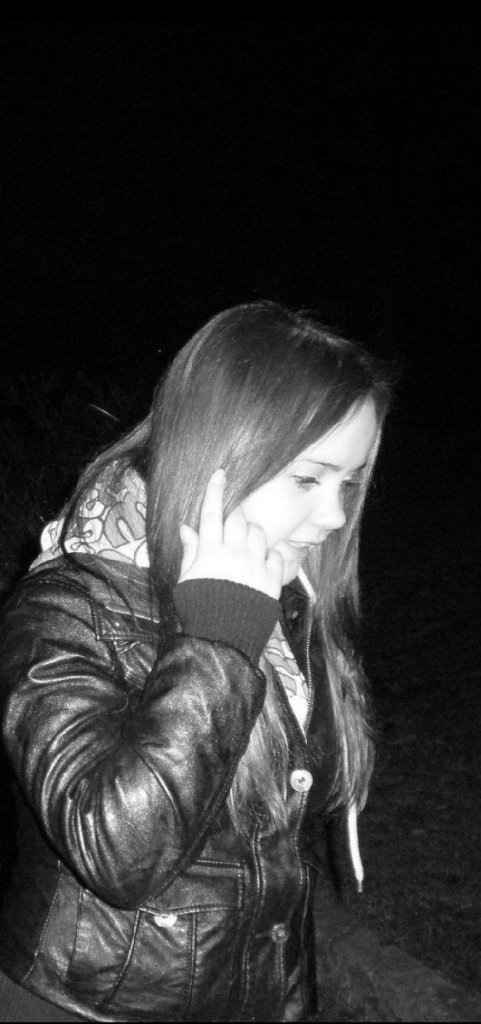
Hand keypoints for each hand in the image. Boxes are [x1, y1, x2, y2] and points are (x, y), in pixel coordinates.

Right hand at [178, 469, 283, 598]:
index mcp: (210, 553)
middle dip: (235, 516)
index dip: (215, 491)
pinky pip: (275, 556)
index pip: (211, 514)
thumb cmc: (199, 610)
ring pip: (258, 533)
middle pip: (237, 519)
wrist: (222, 639)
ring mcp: (254, 566)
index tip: (220, 474)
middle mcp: (234, 554)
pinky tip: (261, 564)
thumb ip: (190, 552)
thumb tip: (186, 527)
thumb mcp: (186, 580)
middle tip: (232, 524)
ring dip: (252, 534)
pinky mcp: (271, 580)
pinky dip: (270, 556)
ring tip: (246, 546)